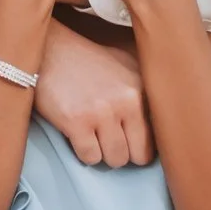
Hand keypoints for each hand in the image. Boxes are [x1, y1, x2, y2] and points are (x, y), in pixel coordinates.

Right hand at [35, 18, 152, 166]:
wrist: (50, 49)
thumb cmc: (87, 61)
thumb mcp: (126, 65)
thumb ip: (144, 93)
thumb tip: (161, 126)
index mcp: (141, 89)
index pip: (156, 139)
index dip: (141, 144)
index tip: (129, 140)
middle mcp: (127, 100)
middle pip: (137, 155)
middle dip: (124, 152)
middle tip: (109, 140)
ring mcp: (101, 112)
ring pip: (115, 159)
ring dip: (103, 153)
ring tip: (93, 135)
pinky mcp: (76, 122)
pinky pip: (90, 157)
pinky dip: (84, 152)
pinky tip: (79, 135)